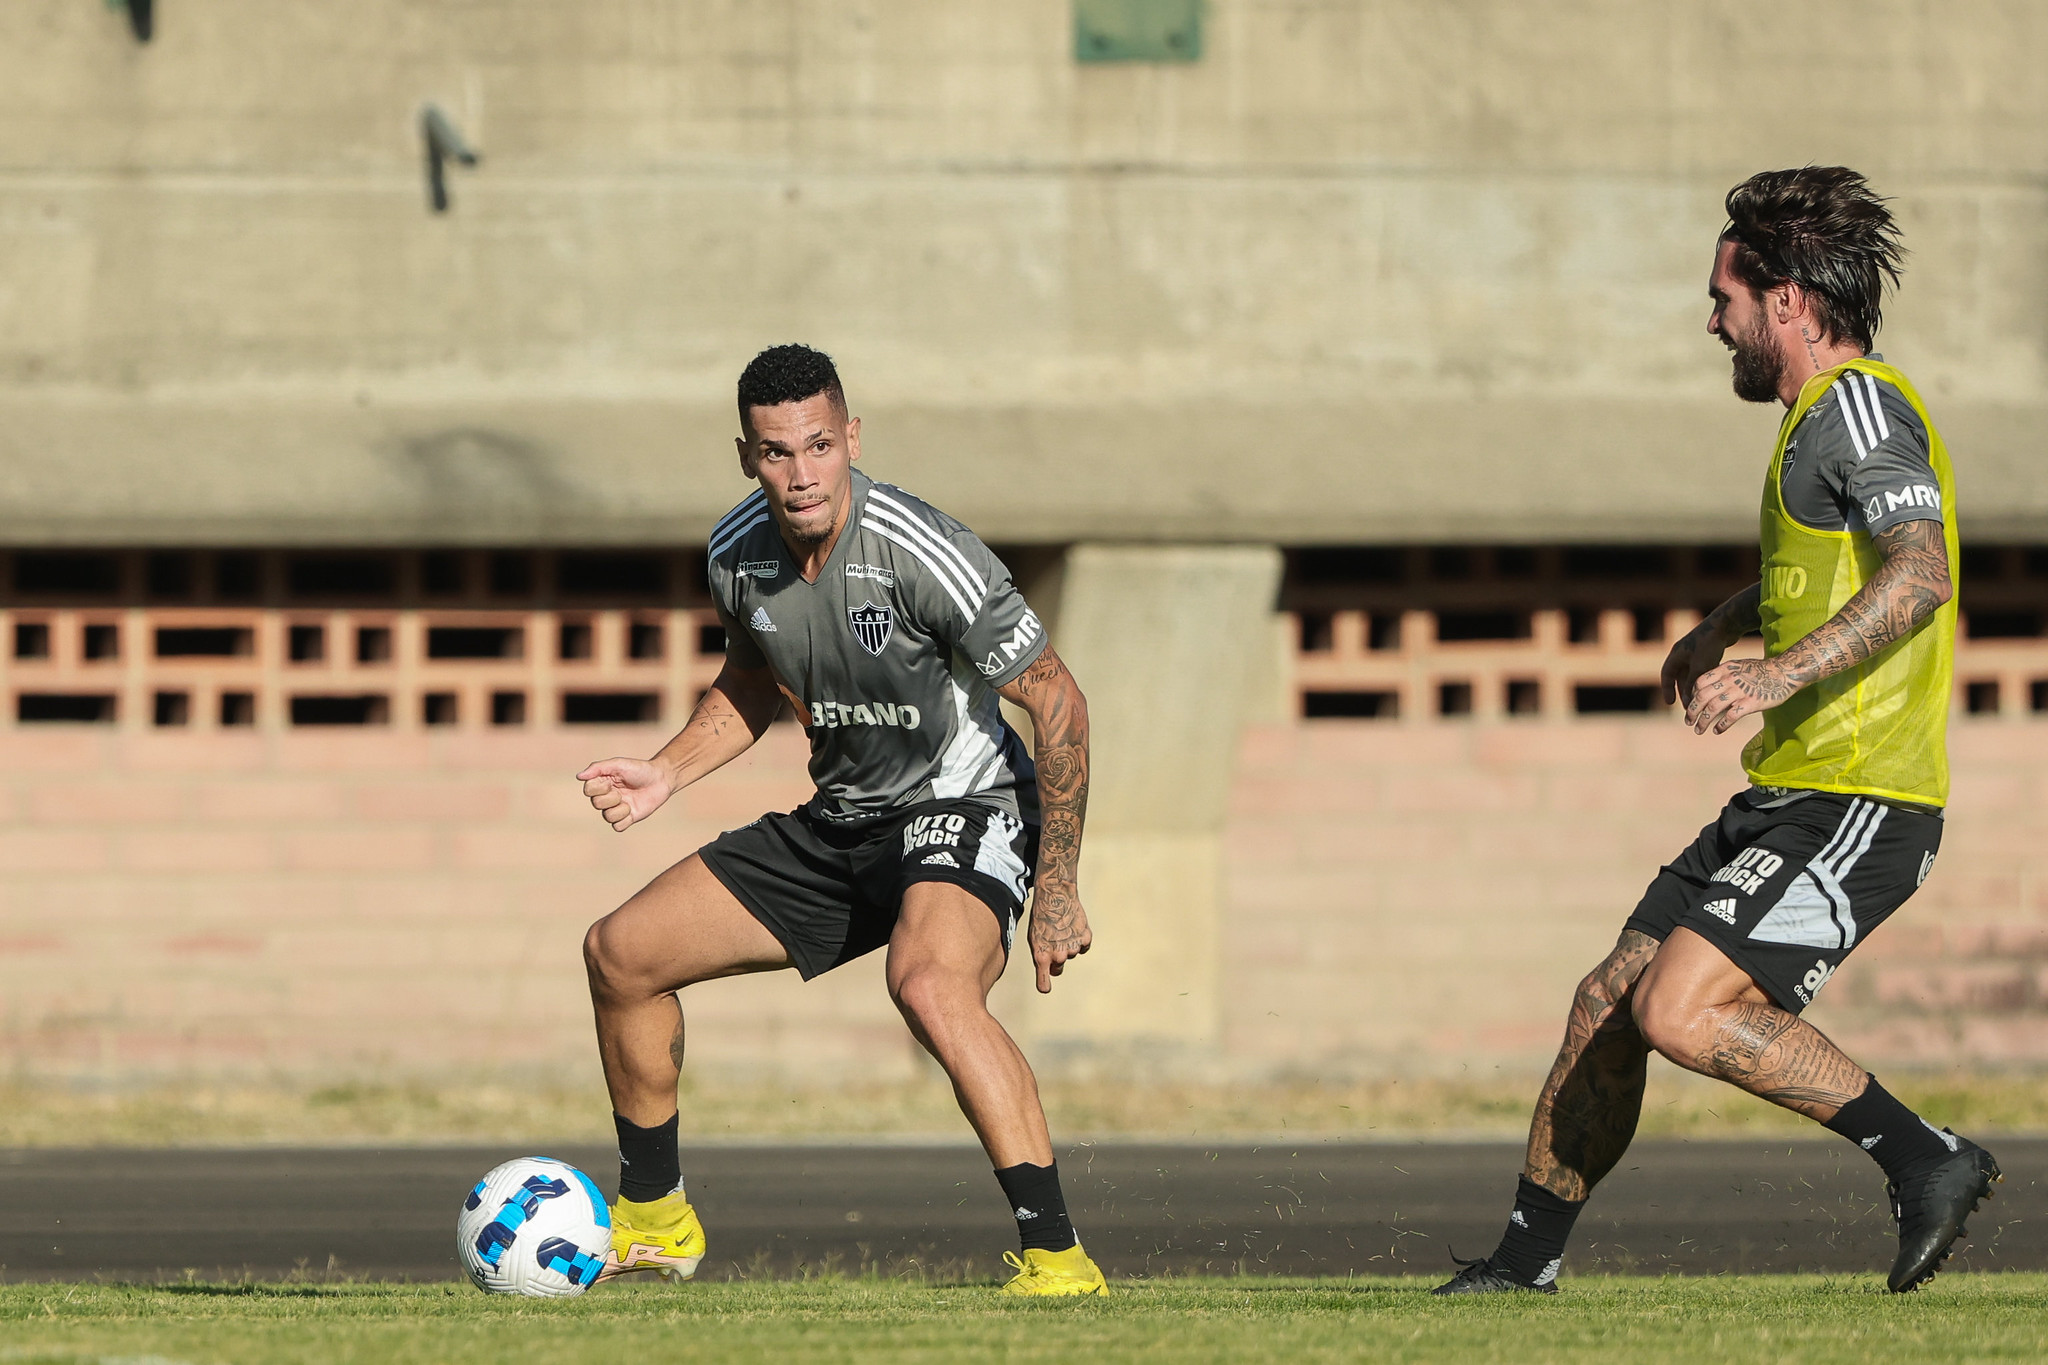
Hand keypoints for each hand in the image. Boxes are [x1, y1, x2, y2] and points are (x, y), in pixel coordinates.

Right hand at [575, 757, 674, 832]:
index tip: (611, 781)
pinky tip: (633, 810)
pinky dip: (625, 819)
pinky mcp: (628, 818)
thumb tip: (578, 776)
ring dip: (619, 809)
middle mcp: (607, 797)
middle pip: (597, 804)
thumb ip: (598, 768)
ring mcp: (618, 808)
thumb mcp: (618, 764)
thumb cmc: (639, 769)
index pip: (588, 791)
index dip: (598, 788)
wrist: (661, 778)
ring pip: (607, 816)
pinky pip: (618, 826)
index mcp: (602, 783)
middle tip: (623, 791)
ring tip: (629, 801)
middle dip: (610, 797)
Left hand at [1028, 879, 1092, 993]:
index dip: (1044, 985)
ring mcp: (1073, 948)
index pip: (1044, 983)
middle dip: (1055, 959)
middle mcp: (1058, 955)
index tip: (1045, 987)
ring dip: (1068, 946)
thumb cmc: (1041, 918)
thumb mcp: (1035, 938)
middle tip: (1052, 941)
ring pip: (1071, 955)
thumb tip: (1049, 969)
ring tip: (1061, 928)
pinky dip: (1080, 939)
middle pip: (1058, 968)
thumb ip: (1042, 955)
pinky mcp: (1086, 939)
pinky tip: (1073, 927)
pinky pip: (1083, 946)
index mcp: (1041, 956)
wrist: (1055, 896)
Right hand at [1660, 622, 1728, 707]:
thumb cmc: (1709, 645)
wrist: (1725, 624)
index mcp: (1676, 654)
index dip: (1667, 690)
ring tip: (1700, 699)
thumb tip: (1689, 700)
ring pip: (1691, 673)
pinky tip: (1710, 687)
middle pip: (1679, 676)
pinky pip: (1701, 668)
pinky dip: (1703, 679)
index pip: (1666, 675)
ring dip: (1694, 686)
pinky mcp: (1706, 651)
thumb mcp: (1700, 667)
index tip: (1670, 703)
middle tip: (1689, 706)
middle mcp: (1683, 653)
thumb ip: (1693, 684)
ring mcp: (1694, 651)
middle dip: (1683, 691)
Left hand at [1683, 658, 1796, 734]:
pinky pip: (1731, 716)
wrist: (1784, 672)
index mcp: (1725, 670)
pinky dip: (1721, 725)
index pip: (1699, 682)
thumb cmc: (1760, 671)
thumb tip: (1706, 688)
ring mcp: (1740, 691)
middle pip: (1702, 697)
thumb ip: (1723, 675)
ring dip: (1703, 721)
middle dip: (1692, 711)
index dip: (1692, 695)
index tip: (1691, 705)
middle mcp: (1730, 680)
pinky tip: (1717, 731)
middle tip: (1688, 722)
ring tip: (1699, 730)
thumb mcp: (1738, 667)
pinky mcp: (1751, 703)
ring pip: (1713, 708)